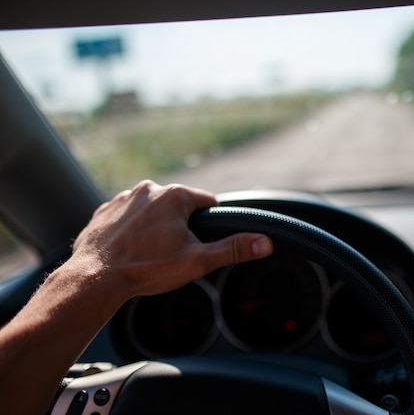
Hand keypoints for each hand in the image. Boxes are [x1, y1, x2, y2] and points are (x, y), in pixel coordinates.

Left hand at [70, 180, 272, 297]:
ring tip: (150, 254)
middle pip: (179, 206)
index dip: (210, 224)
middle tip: (174, 253)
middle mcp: (148, 189)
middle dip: (181, 226)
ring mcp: (123, 198)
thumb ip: (233, 249)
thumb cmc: (146, 269)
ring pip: (152, 210)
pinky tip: (131, 250)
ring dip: (156, 226)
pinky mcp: (104, 211)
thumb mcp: (197, 261)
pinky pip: (128, 216)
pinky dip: (132, 230)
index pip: (208, 202)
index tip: (201, 242)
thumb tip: (264, 243)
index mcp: (175, 195)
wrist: (95, 279)